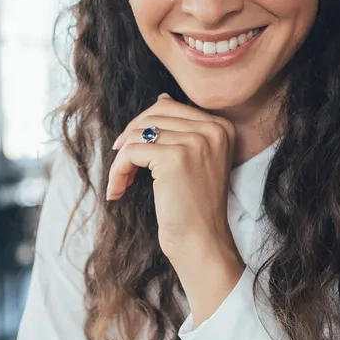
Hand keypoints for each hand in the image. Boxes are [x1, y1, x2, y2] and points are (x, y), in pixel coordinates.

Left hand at [107, 95, 243, 321]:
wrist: (201, 242)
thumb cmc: (193, 208)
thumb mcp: (195, 161)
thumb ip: (181, 129)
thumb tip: (162, 97)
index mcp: (221, 127)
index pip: (168, 107)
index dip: (142, 129)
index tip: (133, 157)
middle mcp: (213, 129)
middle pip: (151, 116)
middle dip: (129, 140)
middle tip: (122, 168)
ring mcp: (196, 141)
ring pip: (137, 135)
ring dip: (121, 161)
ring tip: (121, 184)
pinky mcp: (175, 157)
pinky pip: (130, 152)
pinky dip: (118, 172)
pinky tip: (118, 191)